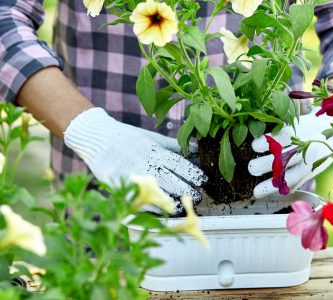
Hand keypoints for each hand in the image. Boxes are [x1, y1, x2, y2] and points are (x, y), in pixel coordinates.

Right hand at [64, 107, 206, 214]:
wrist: (98, 138)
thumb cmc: (129, 137)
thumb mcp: (154, 138)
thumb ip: (174, 147)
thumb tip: (196, 151)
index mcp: (156, 152)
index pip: (181, 166)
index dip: (194, 175)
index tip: (203, 180)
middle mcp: (147, 166)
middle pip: (174, 183)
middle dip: (189, 192)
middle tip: (198, 197)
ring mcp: (134, 179)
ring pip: (160, 196)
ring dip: (174, 203)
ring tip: (184, 206)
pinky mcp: (122, 188)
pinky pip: (142, 204)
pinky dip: (154, 209)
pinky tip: (164, 210)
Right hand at [248, 110, 332, 197]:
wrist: (329, 129)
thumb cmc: (314, 152)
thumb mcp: (309, 168)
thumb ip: (296, 179)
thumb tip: (279, 192)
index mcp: (309, 169)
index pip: (288, 181)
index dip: (271, 188)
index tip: (255, 192)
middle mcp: (307, 155)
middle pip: (284, 164)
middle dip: (264, 167)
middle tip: (251, 168)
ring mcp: (304, 140)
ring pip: (283, 148)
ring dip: (265, 150)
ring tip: (252, 151)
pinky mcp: (301, 126)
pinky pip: (283, 134)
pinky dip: (270, 138)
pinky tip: (259, 140)